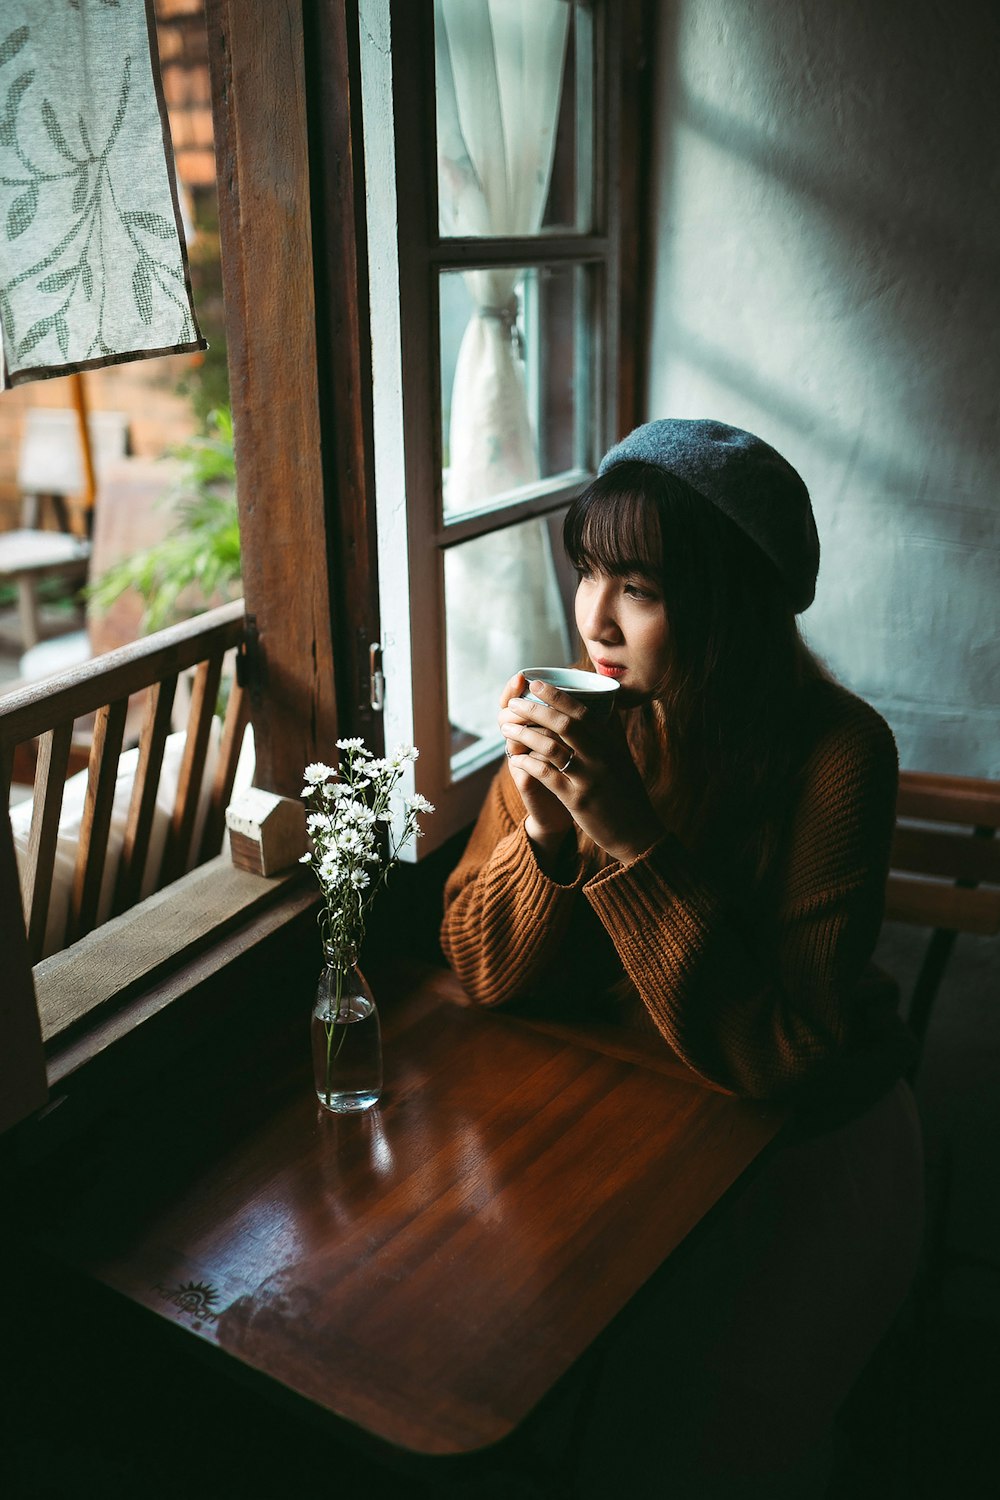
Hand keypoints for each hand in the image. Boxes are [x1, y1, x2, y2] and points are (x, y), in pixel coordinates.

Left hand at [502, 678, 663, 864]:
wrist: (637, 832)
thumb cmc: (626, 792)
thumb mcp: (623, 757)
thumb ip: (612, 731)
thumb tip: (607, 702)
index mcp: (611, 743)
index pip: (583, 711)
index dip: (557, 695)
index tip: (536, 684)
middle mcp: (601, 756)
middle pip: (564, 724)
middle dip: (535, 709)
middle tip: (515, 702)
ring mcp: (589, 778)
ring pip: (551, 748)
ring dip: (525, 735)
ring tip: (507, 728)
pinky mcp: (577, 800)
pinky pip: (546, 775)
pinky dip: (527, 763)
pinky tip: (515, 759)